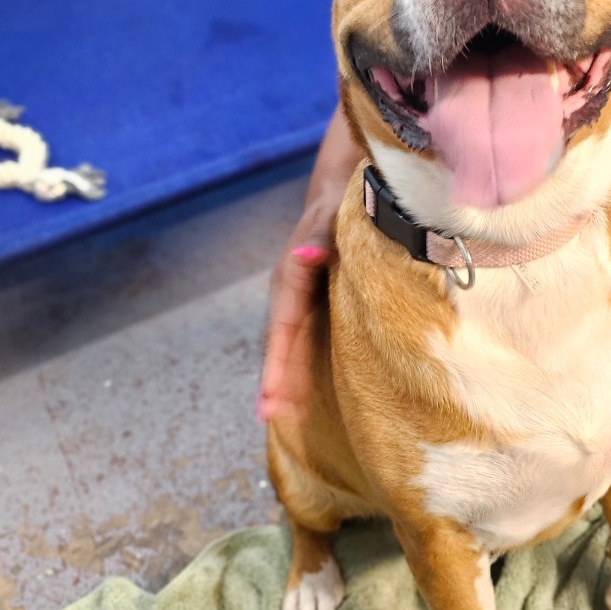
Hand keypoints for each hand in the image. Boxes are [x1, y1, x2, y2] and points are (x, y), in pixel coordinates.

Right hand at [256, 188, 341, 422]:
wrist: (340, 189)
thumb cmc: (340, 202)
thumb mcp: (329, 216)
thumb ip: (317, 238)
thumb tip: (304, 258)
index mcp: (291, 277)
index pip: (282, 329)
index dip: (276, 364)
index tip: (270, 398)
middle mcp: (289, 292)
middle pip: (280, 344)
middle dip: (275, 381)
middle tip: (270, 419)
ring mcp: (299, 299)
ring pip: (289, 345)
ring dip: (285, 378)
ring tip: (282, 416)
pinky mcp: (312, 301)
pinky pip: (302, 338)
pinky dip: (298, 365)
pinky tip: (302, 390)